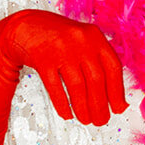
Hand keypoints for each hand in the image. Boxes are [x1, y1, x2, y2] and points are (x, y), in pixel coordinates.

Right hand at [0, 9, 126, 125]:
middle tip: (101, 120)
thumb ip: (99, 62)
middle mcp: (80, 41)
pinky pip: (55, 87)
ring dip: (83, 108)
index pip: (113, 68)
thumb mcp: (84, 41)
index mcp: (95, 37)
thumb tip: (115, 96)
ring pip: (77, 86)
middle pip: (96, 80)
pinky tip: (67, 114)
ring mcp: (61, 49)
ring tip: (86, 120)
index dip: (117, 92)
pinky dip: (62, 104)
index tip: (118, 108)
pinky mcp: (43, 59)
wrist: (27, 25)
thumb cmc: (59, 38)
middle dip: (100, 105)